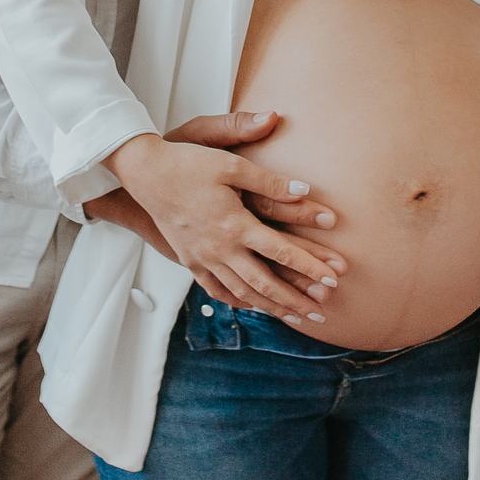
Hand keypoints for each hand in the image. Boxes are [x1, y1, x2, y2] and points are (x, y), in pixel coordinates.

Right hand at [105, 130, 346, 325]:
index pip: (280, 251)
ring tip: (296, 317)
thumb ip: (269, 181)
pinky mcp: (190, 261)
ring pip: (243, 292)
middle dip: (296, 299)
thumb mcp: (231, 164)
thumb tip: (305, 192)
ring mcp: (203, 258)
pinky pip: (217, 290)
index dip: (310, 266)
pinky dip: (239, 301)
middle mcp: (220, 248)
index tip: (334, 279)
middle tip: (322, 313)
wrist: (146, 174)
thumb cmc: (189, 163)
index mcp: (234, 224)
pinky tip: (253, 306)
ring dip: (272, 307)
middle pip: (265, 282)